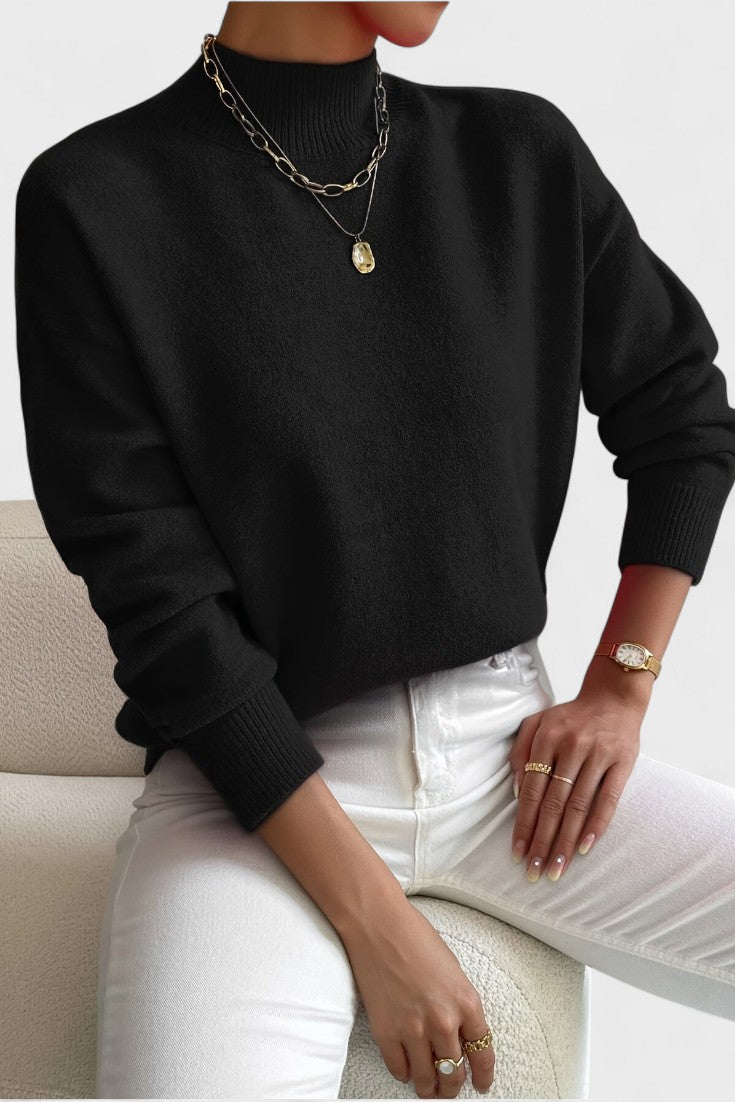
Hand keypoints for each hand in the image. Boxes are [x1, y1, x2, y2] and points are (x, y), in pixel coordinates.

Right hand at [339, 898, 494, 1097]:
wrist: (378, 924)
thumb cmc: (414, 937)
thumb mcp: (453, 970)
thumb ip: (459, 1004)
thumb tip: (460, 1032)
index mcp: (466, 1003)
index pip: (483, 1054)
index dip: (484, 1075)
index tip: (482, 1083)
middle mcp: (444, 1021)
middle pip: (455, 1072)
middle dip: (454, 1086)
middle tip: (451, 1088)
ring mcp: (414, 1030)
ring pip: (426, 1079)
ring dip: (429, 1088)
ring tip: (429, 1088)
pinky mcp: (386, 1033)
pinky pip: (398, 1069)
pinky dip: (404, 1074)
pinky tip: (406, 1070)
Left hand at [508, 664, 649, 881]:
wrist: (614, 696)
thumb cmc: (571, 716)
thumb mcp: (537, 721)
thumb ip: (520, 750)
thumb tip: (515, 791)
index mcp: (546, 737)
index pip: (531, 789)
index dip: (523, 823)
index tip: (518, 851)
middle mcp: (571, 746)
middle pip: (553, 803)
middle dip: (542, 840)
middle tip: (535, 870)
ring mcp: (598, 754)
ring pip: (579, 806)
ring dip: (567, 841)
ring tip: (557, 867)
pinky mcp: (623, 761)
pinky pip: (609, 799)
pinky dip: (597, 825)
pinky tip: (586, 847)